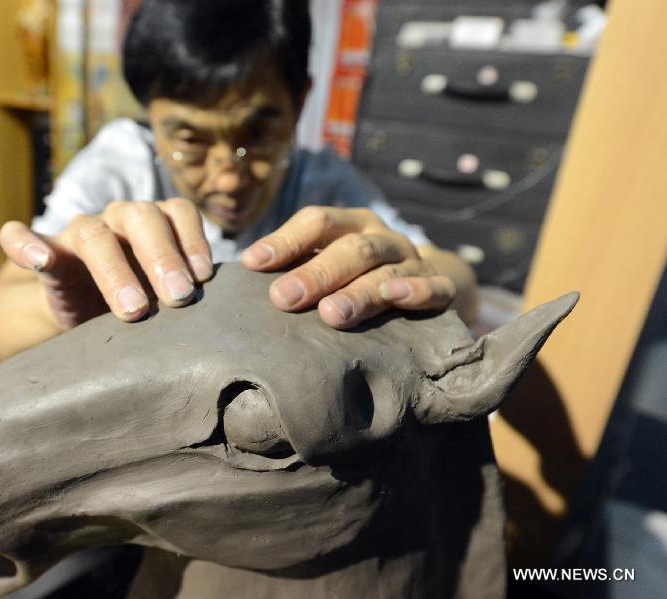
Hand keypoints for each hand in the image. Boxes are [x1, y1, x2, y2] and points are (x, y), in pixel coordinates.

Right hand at [0, 198, 212, 328]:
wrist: (86, 317)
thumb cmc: (143, 303)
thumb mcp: (167, 294)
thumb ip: (189, 288)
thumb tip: (230, 309)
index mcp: (155, 222)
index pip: (177, 212)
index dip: (193, 240)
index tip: (204, 278)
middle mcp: (118, 219)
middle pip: (140, 219)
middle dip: (162, 256)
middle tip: (180, 297)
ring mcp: (78, 234)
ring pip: (94, 235)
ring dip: (115, 270)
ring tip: (134, 310)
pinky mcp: (44, 255)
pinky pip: (20, 238)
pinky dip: (24, 243)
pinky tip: (37, 260)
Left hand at [240, 206, 455, 328]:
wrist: (427, 282)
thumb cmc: (357, 275)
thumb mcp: (326, 261)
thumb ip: (293, 267)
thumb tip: (240, 279)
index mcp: (350, 224)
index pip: (316, 221)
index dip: (284, 241)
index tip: (252, 263)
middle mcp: (381, 238)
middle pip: (349, 249)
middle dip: (314, 274)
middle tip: (282, 299)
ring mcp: (412, 261)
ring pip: (384, 272)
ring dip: (356, 293)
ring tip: (330, 315)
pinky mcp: (439, 287)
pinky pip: (432, 288)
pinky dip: (415, 292)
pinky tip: (394, 298)